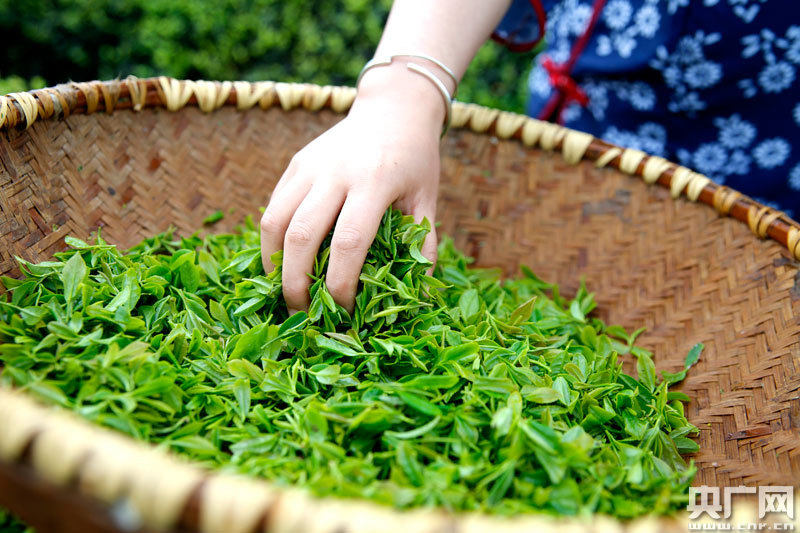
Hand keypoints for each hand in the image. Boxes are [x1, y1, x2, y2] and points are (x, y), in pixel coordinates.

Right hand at [260, 64, 443, 314]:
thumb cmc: (415, 159)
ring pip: (275, 220)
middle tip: (303, 314)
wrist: (394, 108)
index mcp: (374, 182)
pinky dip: (272, 240)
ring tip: (284, 291)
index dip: (340, 284)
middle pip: (301, 236)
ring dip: (274, 263)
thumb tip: (414, 292)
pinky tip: (282, 263)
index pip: (349, 242)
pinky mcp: (296, 164)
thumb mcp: (428, 198)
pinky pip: (273, 206)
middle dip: (296, 283)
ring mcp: (310, 166)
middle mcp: (336, 172)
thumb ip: (421, 243)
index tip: (344, 310)